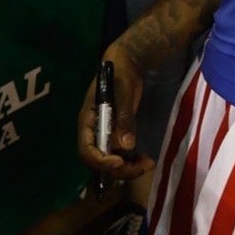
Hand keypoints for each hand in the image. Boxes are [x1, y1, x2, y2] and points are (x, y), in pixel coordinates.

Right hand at [76, 44, 154, 182]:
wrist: (126, 66)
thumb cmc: (120, 75)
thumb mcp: (123, 93)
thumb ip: (124, 118)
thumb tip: (125, 146)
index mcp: (87, 121)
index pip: (86, 150)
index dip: (100, 161)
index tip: (119, 162)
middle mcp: (93, 133)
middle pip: (99, 161)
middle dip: (119, 169)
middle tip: (142, 167)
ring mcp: (104, 136)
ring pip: (110, 162)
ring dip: (127, 168)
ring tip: (148, 164)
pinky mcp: (116, 136)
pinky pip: (120, 155)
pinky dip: (131, 161)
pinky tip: (145, 159)